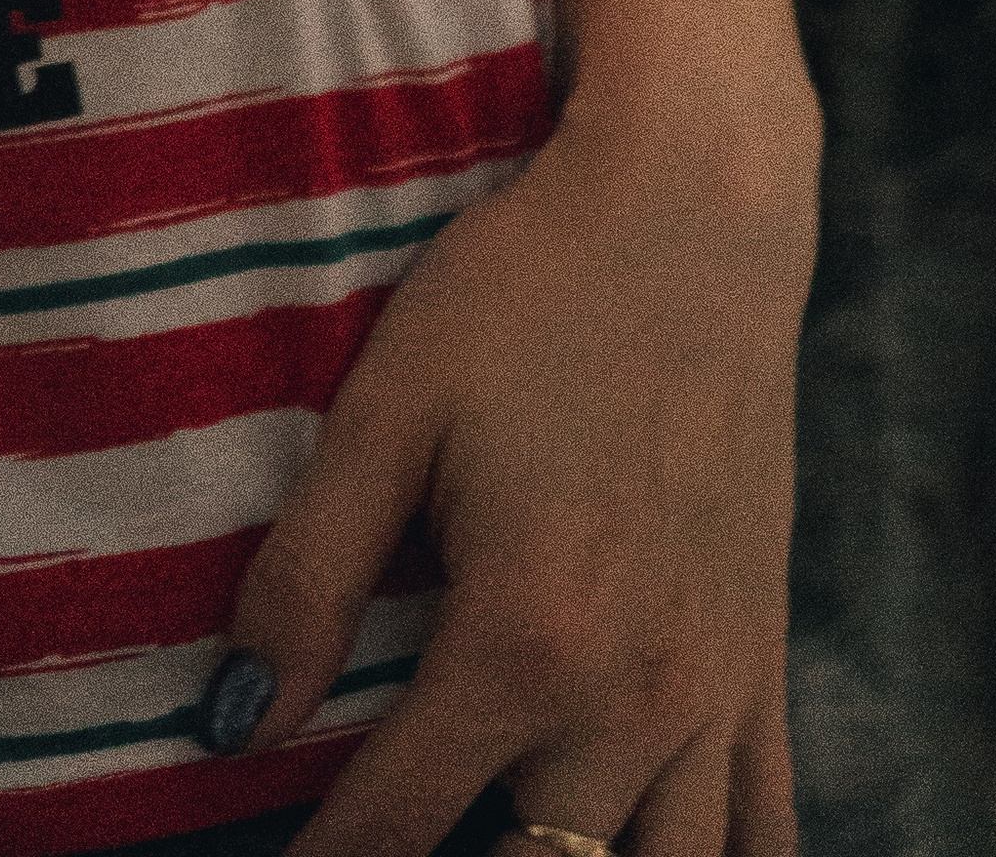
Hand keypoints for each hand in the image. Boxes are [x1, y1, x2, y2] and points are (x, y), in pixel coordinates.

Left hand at [215, 86, 811, 855]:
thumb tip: (232, 726)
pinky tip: (636, 852)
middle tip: (386, 841)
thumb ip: (309, 577)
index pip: (390, 832)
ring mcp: (713, 686)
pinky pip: (763, 830)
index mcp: (523, 639)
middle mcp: (632, 694)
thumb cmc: (530, 287)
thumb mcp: (392, 407)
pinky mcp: (762, 653)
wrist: (700, 204)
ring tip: (500, 846)